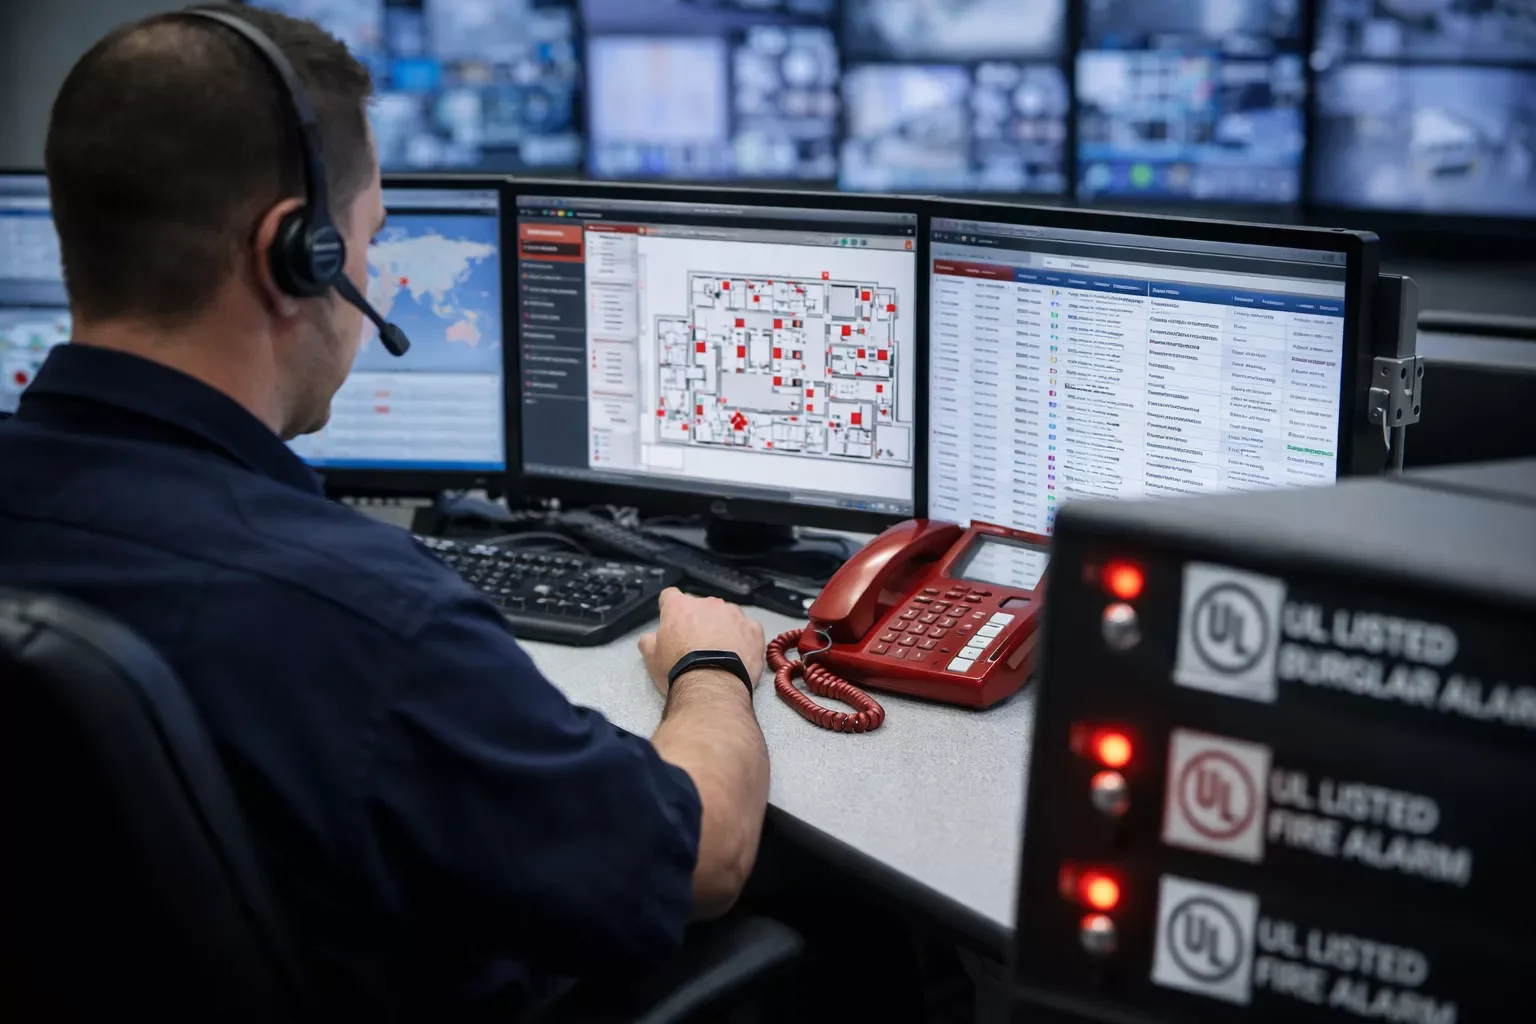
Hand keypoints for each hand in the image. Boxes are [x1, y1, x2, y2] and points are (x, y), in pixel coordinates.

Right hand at [639, 588, 765, 696]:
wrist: (712, 686)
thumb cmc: (679, 670)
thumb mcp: (651, 658)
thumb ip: (648, 641)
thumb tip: (648, 639)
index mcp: (680, 607)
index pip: (670, 596)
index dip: (670, 609)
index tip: (672, 622)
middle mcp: (708, 604)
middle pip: (702, 608)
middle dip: (699, 622)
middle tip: (697, 647)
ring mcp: (734, 615)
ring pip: (727, 616)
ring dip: (723, 629)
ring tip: (720, 655)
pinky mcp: (753, 630)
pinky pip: (749, 629)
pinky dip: (745, 639)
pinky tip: (740, 656)